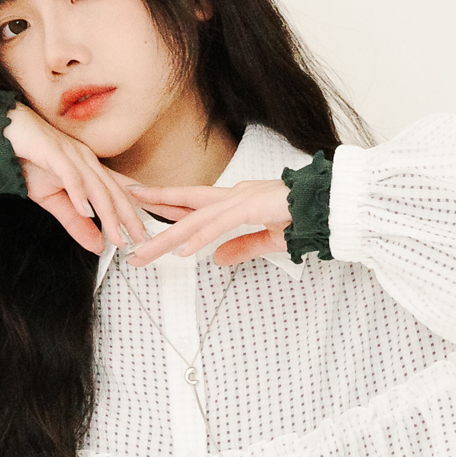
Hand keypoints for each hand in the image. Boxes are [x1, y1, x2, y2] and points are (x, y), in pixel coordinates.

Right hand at [4, 104, 154, 257]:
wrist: (4, 130)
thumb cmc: (27, 158)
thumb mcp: (52, 199)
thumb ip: (74, 222)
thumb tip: (96, 245)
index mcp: (89, 168)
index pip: (118, 191)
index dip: (134, 211)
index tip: (144, 233)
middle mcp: (85, 160)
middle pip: (112, 191)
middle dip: (128, 217)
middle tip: (140, 239)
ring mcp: (71, 154)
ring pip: (96, 186)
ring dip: (108, 213)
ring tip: (116, 234)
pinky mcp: (53, 152)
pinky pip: (70, 174)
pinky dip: (78, 193)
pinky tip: (86, 211)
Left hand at [124, 179, 291, 268]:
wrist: (332, 205)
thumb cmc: (305, 217)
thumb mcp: (268, 239)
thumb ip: (241, 248)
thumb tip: (216, 260)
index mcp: (235, 201)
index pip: (192, 204)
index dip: (164, 205)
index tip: (138, 207)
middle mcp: (232, 196)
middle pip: (183, 208)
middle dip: (152, 215)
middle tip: (124, 228)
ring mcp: (241, 199)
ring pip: (194, 220)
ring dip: (167, 238)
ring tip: (143, 253)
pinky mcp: (252, 206)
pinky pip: (219, 225)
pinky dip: (199, 237)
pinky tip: (181, 250)